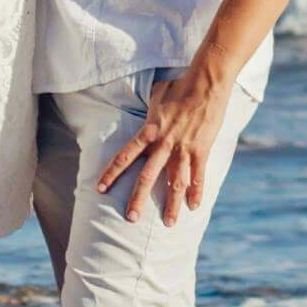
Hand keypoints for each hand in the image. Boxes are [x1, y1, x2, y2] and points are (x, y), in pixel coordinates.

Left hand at [97, 66, 233, 225]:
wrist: (206, 83)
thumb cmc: (179, 86)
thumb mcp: (156, 96)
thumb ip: (149, 110)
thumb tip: (145, 112)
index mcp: (149, 131)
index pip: (125, 156)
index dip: (111, 174)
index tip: (100, 189)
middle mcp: (164, 144)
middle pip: (147, 177)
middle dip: (138, 199)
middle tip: (131, 219)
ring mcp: (184, 149)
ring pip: (175, 183)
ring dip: (171, 205)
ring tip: (169, 224)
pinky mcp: (202, 150)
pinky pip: (198, 176)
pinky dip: (196, 193)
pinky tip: (194, 207)